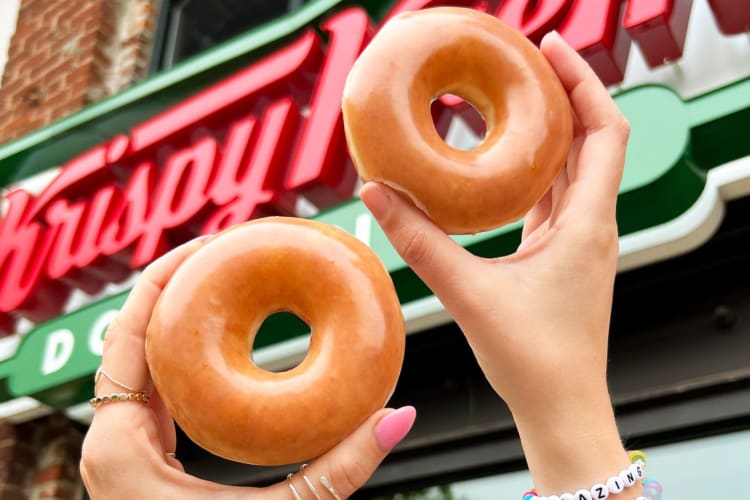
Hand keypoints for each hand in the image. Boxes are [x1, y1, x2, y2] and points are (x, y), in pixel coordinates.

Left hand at [80, 239, 415, 499]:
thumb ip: (339, 471)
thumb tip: (398, 417)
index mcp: (121, 445)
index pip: (129, 333)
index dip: (163, 278)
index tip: (206, 243)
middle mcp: (111, 438)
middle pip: (134, 336)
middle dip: (178, 287)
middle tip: (227, 250)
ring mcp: (123, 446)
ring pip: (142, 359)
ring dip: (179, 317)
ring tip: (224, 280)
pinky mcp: (142, 453)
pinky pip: (155, 385)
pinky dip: (182, 352)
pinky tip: (217, 335)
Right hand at [361, 32, 633, 495]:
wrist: (560, 408)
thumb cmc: (532, 359)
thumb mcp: (467, 293)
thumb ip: (419, 242)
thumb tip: (375, 195)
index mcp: (587, 224)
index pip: (606, 131)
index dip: (583, 82)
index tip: (547, 50)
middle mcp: (592, 225)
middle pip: (591, 139)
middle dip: (561, 95)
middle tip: (519, 65)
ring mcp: (580, 240)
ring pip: (572, 168)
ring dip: (547, 133)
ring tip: (507, 102)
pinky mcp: (563, 255)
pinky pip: (554, 197)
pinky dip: (533, 170)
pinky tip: (500, 164)